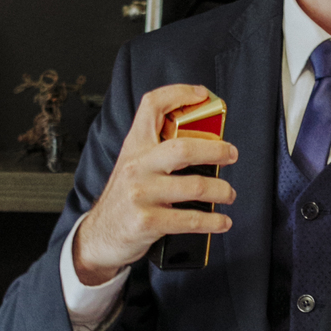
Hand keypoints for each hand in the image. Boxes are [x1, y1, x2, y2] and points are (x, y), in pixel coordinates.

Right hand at [74, 84, 237, 282]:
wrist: (99, 236)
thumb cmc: (124, 200)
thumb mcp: (133, 167)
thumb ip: (158, 153)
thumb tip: (204, 144)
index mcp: (135, 147)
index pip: (152, 106)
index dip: (179, 93)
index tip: (203, 95)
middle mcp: (137, 166)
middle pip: (184, 148)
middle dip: (216, 150)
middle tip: (231, 154)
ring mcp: (141, 194)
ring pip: (195, 186)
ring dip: (221, 190)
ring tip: (229, 194)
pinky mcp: (147, 222)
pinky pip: (190, 220)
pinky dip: (213, 221)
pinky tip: (222, 222)